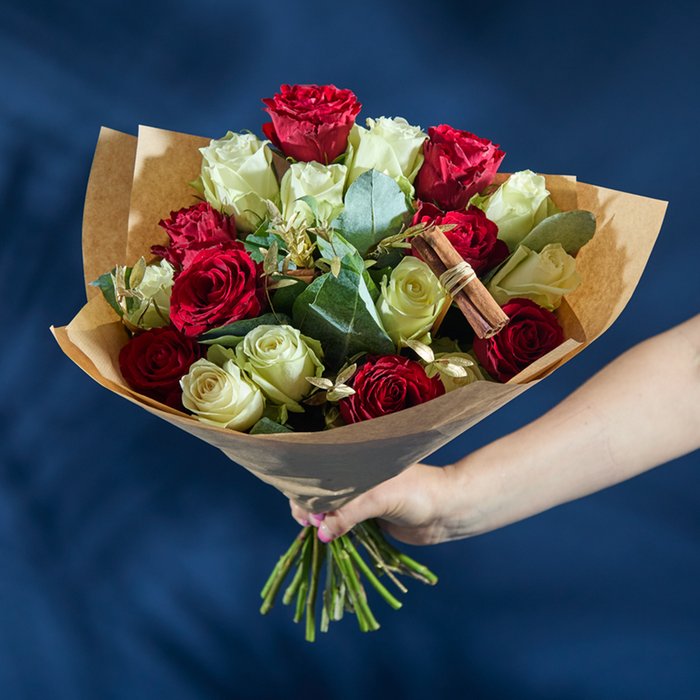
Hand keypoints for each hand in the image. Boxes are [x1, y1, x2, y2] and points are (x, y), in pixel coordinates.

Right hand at [289, 462, 458, 545]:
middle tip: (308, 524)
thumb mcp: (379, 498)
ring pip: (330, 510)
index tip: (304, 510)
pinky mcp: (369, 517)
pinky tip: (325, 539)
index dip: (307, 490)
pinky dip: (332, 532)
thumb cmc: (419, 493)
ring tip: (317, 534)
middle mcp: (356, 477)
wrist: (449, 512)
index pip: (320, 471)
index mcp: (357, 462)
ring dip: (320, 522)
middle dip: (310, 508)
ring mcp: (362, 498)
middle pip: (321, 492)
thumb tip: (320, 532)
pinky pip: (343, 524)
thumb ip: (348, 513)